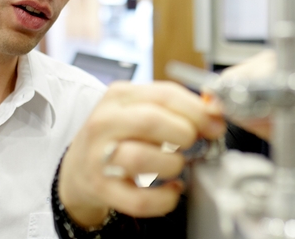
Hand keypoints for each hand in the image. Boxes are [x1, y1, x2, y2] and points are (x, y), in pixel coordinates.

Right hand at [58, 82, 225, 227]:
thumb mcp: (141, 109)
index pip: (164, 94)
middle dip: (184, 133)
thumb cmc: (120, 135)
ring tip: (177, 165)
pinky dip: (164, 199)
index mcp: (120, 96)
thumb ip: (177, 107)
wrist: (78, 168)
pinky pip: (138, 200)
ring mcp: (99, 157)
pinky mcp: (101, 189)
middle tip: (192, 142)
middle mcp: (105, 122)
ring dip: (172, 164)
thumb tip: (216, 113)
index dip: (197, 110)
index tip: (215, 124)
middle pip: (151, 121)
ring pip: (140, 158)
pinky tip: (171, 190)